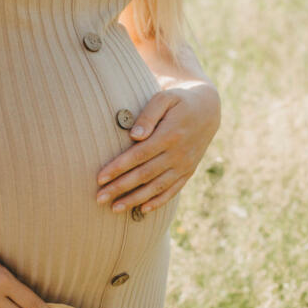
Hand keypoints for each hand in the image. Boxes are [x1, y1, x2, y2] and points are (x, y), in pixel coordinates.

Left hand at [96, 83, 220, 213]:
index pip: (139, 155)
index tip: (100, 178)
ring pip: (157, 187)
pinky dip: (158, 201)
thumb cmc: (179, 100)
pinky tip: (142, 210)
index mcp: (170, 135)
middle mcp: (178, 153)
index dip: (119, 168)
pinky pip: (173, 190)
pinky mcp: (188, 171)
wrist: (208, 109)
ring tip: (115, 209)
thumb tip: (134, 136)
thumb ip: (149, 115)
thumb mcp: (165, 98)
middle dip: (120, 188)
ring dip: (135, 199)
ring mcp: (184, 165)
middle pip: (144, 175)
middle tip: (99, 198)